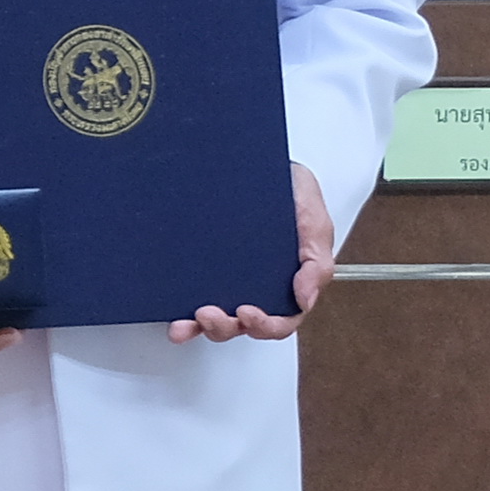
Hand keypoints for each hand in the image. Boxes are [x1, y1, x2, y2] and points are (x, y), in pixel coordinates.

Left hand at [173, 161, 334, 341]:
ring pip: (217, 318)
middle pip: (243, 325)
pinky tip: (172, 317)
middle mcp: (258, 288)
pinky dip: (182, 313)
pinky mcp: (204, 270)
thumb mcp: (314, 223)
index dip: (267, 326)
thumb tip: (305, 299)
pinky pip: (191, 297)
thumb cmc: (293, 195)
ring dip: (201, 326)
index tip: (249, 313)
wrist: (260, 163)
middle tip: (209, 315)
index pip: (280, 321)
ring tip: (189, 319)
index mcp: (288, 284)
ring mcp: (228, 281)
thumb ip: (317, 261)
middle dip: (226, 327)